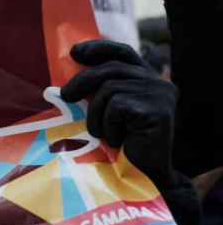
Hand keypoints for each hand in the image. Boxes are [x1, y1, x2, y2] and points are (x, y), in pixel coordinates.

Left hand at [61, 40, 176, 190]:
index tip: (75, 52)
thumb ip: (97, 92)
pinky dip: (108, 126)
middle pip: (111, 69)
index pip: (123, 52)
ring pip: (109, 90)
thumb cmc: (121, 145)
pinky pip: (116, 107)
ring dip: (97, 115)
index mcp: (146, 79)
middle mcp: (158, 83)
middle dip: (82, 81)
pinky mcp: (158, 109)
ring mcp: (160, 95)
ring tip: (103, 134)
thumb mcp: (106, 112)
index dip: (99, 48)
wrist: (142, 176)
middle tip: (65, 96)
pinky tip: (118, 141)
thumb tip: (63, 83)